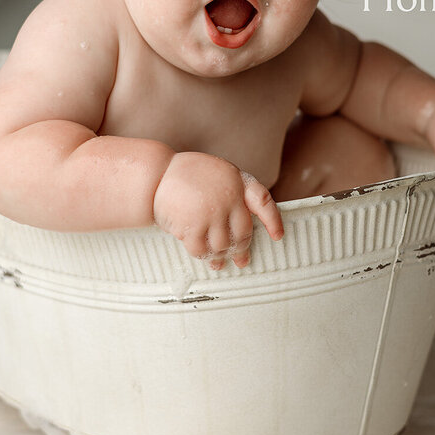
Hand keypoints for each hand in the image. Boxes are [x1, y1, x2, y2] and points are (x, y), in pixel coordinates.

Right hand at [153, 152, 283, 268]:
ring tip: (218, 262)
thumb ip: (233, 194)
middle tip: (241, 260)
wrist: (157, 174)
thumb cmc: (187, 174)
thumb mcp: (218, 173)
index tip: (278, 236)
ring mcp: (212, 213)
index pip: (264, 202)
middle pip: (243, 233)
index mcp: (238, 181)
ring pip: (223, 245)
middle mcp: (229, 197)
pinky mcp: (193, 227)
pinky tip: (203, 256)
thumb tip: (241, 226)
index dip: (273, 221)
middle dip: (242, 250)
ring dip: (221, 256)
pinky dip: (203, 255)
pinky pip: (203, 250)